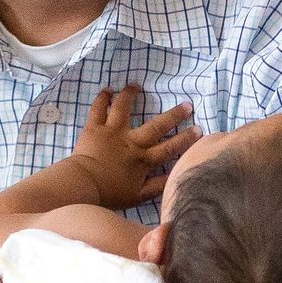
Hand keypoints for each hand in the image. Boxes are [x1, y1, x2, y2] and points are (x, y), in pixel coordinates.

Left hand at [70, 86, 195, 208]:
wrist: (82, 185)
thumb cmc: (110, 194)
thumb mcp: (139, 196)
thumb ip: (159, 186)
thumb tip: (177, 177)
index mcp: (143, 159)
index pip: (169, 148)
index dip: (185, 139)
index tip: (198, 130)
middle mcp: (131, 141)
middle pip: (156, 125)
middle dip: (174, 115)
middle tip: (187, 105)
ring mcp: (112, 131)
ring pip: (124, 107)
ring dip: (131, 94)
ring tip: (136, 85)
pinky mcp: (94, 128)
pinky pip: (98, 108)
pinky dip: (103, 98)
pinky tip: (108, 90)